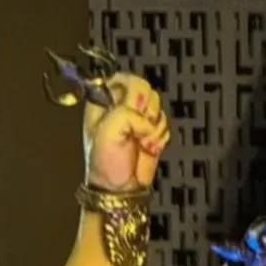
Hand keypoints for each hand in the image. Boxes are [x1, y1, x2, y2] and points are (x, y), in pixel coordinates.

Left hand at [85, 73, 169, 192]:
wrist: (121, 188)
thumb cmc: (106, 164)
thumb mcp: (107, 133)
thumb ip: (125, 113)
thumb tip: (145, 119)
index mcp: (101, 102)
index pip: (120, 77)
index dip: (130, 90)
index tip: (131, 106)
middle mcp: (119, 106)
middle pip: (143, 87)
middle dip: (145, 109)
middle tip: (137, 128)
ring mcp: (137, 116)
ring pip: (156, 103)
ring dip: (153, 125)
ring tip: (141, 141)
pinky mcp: (151, 128)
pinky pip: (164, 120)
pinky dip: (160, 134)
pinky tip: (148, 145)